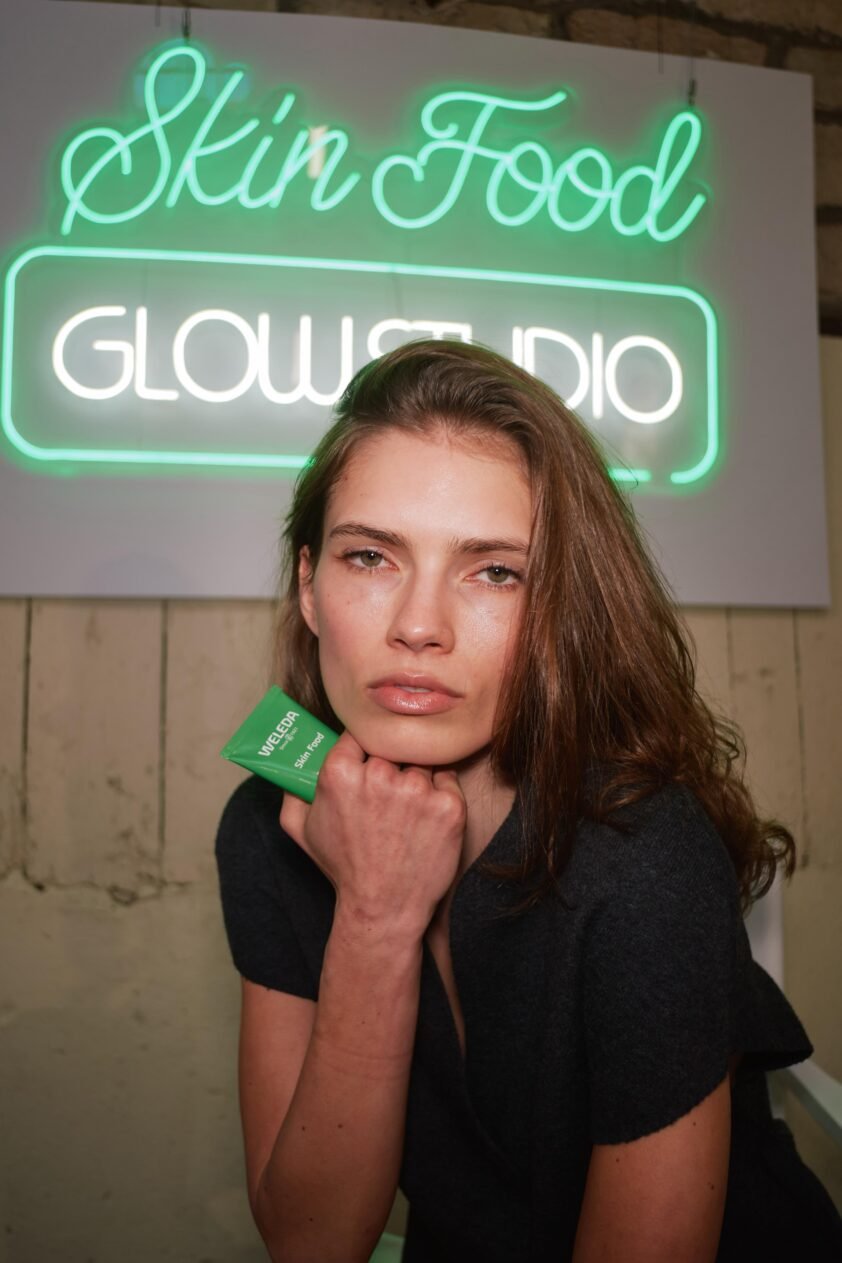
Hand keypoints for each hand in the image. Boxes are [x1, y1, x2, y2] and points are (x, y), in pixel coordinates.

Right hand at [280, 730, 465, 937]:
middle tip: (388, 796)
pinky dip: (441, 793)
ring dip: (416, 781)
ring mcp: (417, 790)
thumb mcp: (301, 830)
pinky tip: (427, 818)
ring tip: (407, 814)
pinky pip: (447, 778)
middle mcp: (379, 775)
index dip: (365, 748)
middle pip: (391, 748)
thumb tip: (295, 760)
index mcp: (340, 773)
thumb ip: (292, 789)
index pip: (359, 733)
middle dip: (391, 767)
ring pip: (420, 763)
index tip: (369, 761)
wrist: (383, 908)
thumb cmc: (343, 868)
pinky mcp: (449, 805)